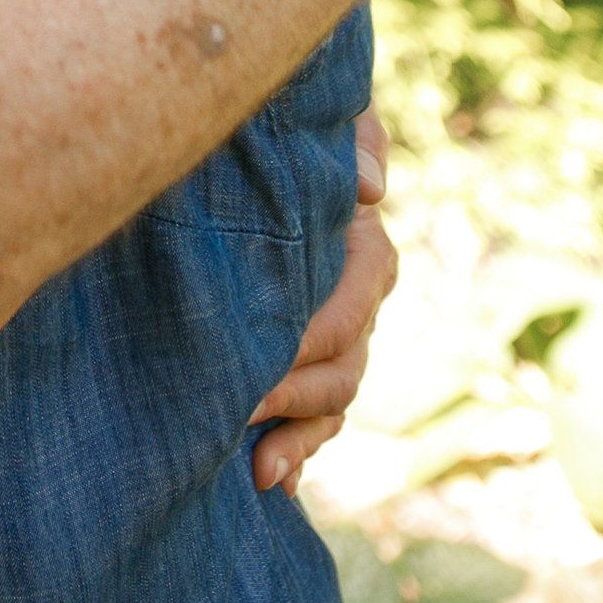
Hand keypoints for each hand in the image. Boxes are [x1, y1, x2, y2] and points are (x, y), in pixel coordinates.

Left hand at [249, 108, 395, 495]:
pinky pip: (319, 417)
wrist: (264, 148)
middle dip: (292, 400)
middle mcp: (362, 300)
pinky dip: (300, 450)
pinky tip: (273, 483)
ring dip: (301, 440)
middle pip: (344, 370)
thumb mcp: (327, 119)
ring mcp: (340, 336)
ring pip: (335, 402)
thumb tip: (370, 188)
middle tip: (231, 415)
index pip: (350, 312)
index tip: (255, 362)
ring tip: (257, 473)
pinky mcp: (311, 357)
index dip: (306, 344)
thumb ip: (355, 140)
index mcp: (366, 252)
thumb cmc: (291, 128)